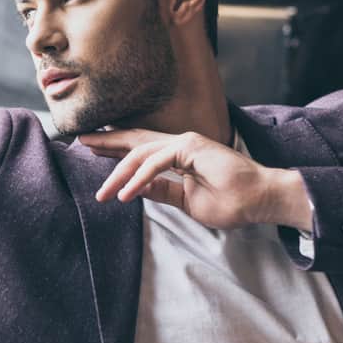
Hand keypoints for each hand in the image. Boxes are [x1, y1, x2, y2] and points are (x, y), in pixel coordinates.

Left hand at [79, 129, 312, 230]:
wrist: (261, 201)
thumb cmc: (232, 202)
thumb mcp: (186, 200)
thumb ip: (161, 191)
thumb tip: (134, 189)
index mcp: (177, 154)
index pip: (139, 150)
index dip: (115, 151)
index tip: (92, 153)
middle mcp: (179, 144)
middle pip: (134, 140)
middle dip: (106, 142)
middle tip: (80, 142)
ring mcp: (186, 143)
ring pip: (140, 154)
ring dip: (118, 174)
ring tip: (101, 194)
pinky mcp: (192, 148)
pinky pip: (157, 164)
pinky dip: (139, 179)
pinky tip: (126, 194)